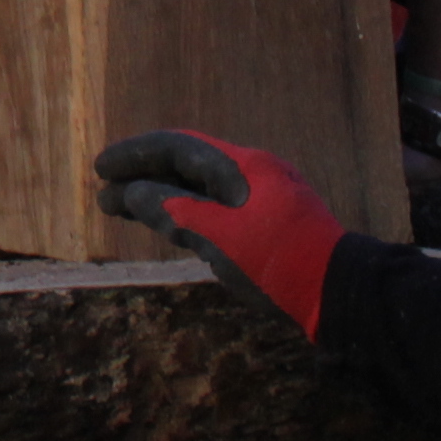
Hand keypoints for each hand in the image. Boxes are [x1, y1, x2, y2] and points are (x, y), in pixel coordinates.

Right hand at [93, 129, 344, 336]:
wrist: (340, 293)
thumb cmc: (277, 262)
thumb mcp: (217, 237)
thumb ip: (171, 211)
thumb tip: (131, 193)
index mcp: (242, 165)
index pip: (176, 146)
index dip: (134, 155)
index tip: (101, 169)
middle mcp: (253, 171)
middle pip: (188, 163)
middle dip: (144, 175)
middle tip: (106, 193)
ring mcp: (264, 195)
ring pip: (202, 186)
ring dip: (162, 194)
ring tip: (126, 208)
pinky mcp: (271, 220)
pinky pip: (217, 204)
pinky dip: (186, 209)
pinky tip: (171, 223)